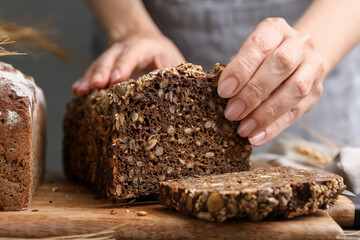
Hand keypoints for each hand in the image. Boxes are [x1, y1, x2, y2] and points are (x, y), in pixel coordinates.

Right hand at [72, 33, 184, 96]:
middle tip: (96, 86)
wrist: (148, 44)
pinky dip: (85, 82)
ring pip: (100, 64)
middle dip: (103, 71)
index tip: (117, 78)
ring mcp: (113, 57)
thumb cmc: (165, 58)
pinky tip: (77, 92)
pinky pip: (94, 73)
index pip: (134, 53)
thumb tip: (184, 92)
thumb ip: (176, 75)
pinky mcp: (106, 68)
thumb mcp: (175, 63)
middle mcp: (125, 49)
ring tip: (80, 91)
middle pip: (112, 57)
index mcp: (146, 47)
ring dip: (89, 78)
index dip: (125, 64)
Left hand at [217, 18, 325, 146]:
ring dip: (265, 114)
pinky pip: (296, 112)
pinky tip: (257, 138)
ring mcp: (312, 67)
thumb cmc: (263, 56)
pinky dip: (274, 128)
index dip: (241, 69)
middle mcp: (298, 44)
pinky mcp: (316, 91)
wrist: (299, 55)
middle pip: (281, 65)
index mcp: (275, 29)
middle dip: (253, 93)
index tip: (224, 91)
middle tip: (231, 113)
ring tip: (243, 130)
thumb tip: (222, 95)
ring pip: (294, 90)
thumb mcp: (249, 53)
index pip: (260, 45)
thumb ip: (238, 68)